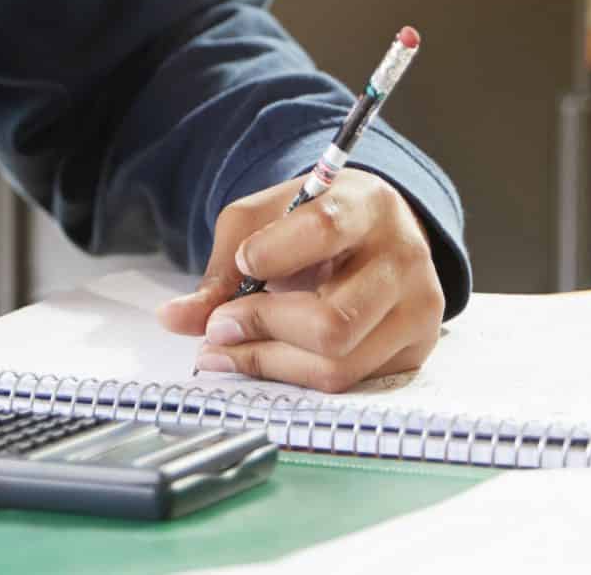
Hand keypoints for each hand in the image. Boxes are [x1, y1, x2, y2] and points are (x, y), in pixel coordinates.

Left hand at [156, 170, 444, 392]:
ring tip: (228, 349)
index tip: (244, 263)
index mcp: (367, 206)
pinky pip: (347, 385)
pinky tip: (265, 359)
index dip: (273, 254)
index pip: (325, 230)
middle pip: (331, 322)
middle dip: (262, 329)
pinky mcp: (414, 352)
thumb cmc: (315, 221)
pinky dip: (293, 378)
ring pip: (337, 365)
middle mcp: (403, 260)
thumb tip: (173, 320)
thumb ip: (222, 266)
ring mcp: (417, 311)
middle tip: (217, 327)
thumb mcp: (264, 219)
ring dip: (269, 364)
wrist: (376, 234)